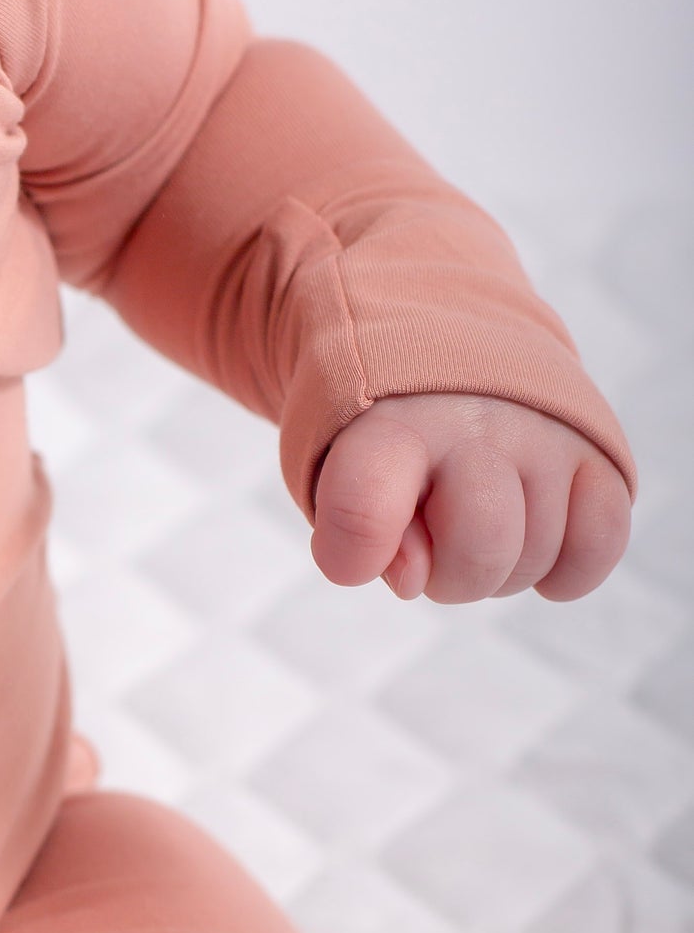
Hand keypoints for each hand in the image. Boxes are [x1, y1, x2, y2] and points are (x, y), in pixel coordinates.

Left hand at [309, 393, 631, 602]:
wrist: (445, 353)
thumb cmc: (380, 437)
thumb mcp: (334, 471)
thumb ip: (354, 528)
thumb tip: (413, 576)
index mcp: (385, 419)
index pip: (365, 503)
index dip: (355, 552)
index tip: (351, 558)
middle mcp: (474, 419)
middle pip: (480, 550)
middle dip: (447, 578)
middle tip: (429, 541)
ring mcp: (545, 434)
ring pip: (535, 559)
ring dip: (498, 570)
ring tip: (470, 521)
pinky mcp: (598, 453)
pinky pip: (598, 547)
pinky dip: (563, 570)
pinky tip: (525, 541)